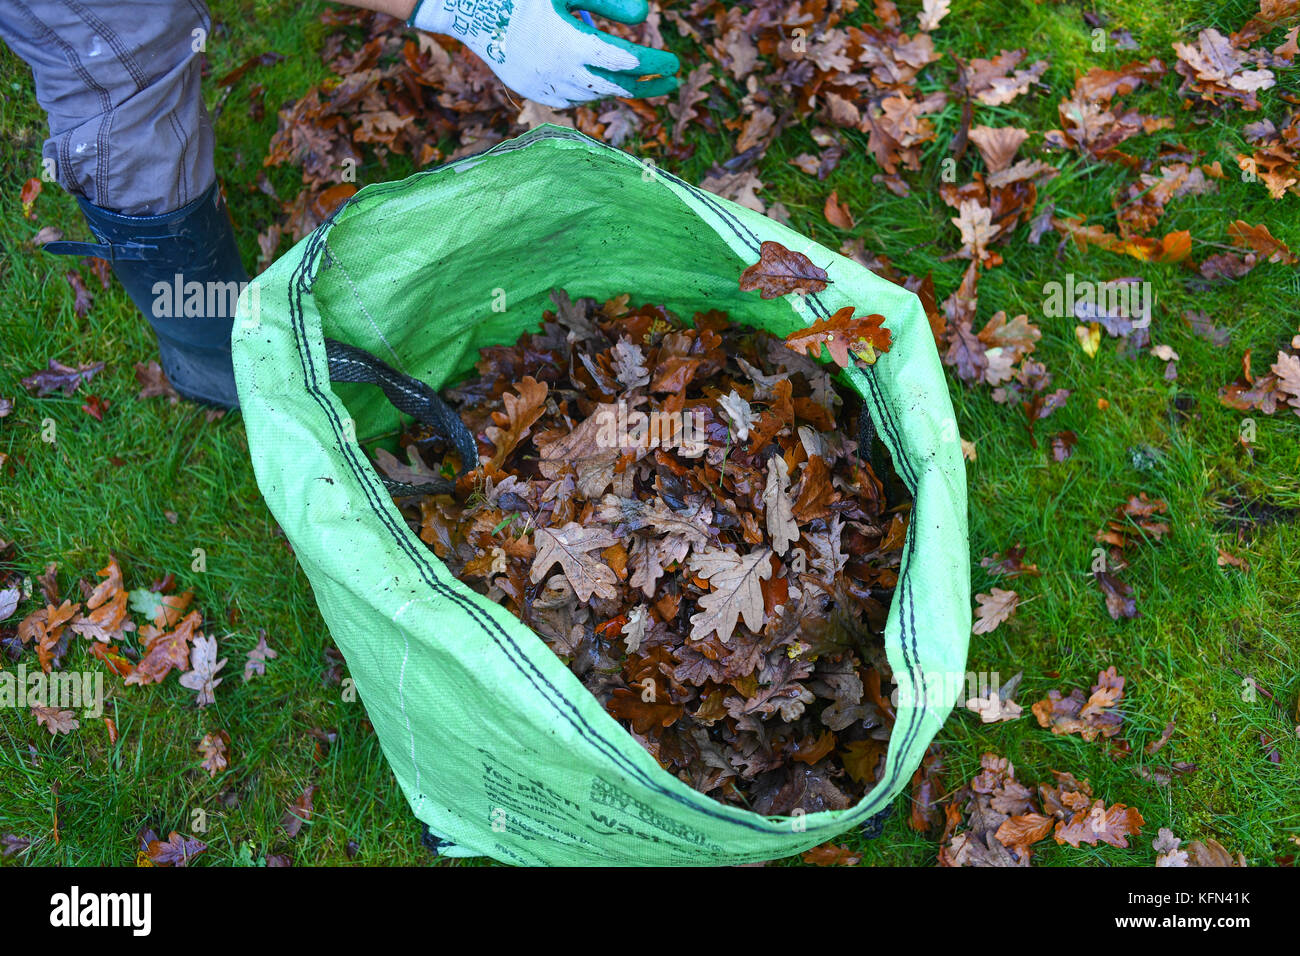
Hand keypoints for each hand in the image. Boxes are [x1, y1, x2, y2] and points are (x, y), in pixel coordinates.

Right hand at [410, 0, 678, 106]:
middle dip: (646, 85)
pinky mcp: (530, 90)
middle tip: (670, 81)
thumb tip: (646, 16)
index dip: (655, 64)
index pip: (627, 62)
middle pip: (615, 87)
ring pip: (592, 95)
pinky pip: (569, 98)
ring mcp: (543, 86)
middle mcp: (559, 73)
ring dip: (615, 86)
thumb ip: (608, 1)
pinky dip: (587, 91)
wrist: (467, 7)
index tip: (675, 63)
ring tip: (635, 79)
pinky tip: (597, 82)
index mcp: (571, 45)